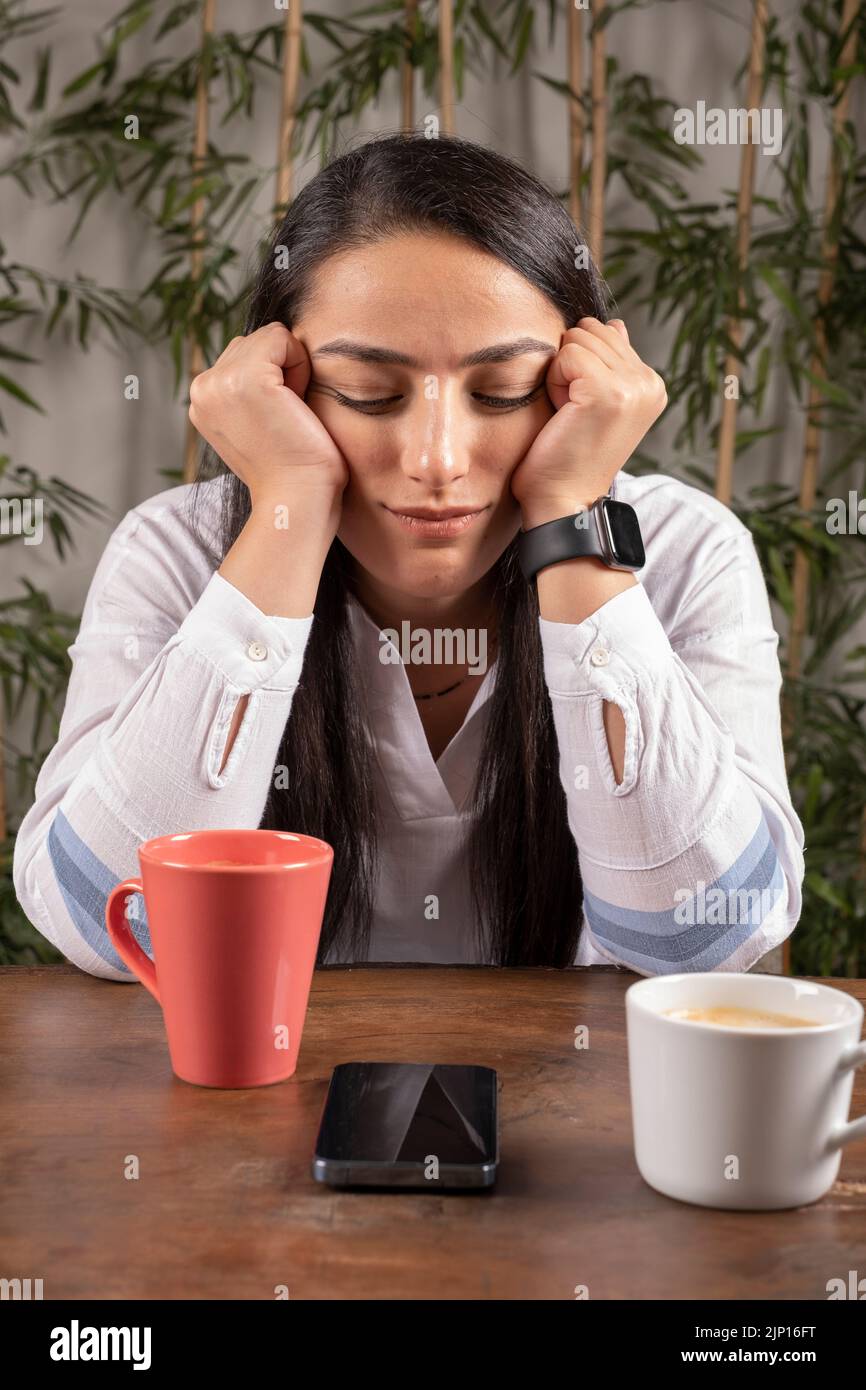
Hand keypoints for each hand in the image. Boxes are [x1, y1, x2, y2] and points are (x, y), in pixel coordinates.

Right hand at [189, 322, 349, 509]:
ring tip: (289, 413)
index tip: (277, 420)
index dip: (273, 380)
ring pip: (269, 337)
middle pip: (255, 341)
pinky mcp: (247, 378)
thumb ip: (249, 389)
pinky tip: (296, 404)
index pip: (243, 355)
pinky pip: (282, 337)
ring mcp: (219, 382)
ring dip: (292, 368)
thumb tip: (272, 349)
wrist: (297, 500)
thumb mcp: (255, 422)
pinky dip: (300, 365)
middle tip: (286, 418)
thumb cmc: (292, 467)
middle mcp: (201, 388)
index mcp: (202, 400)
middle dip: (281, 370)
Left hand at [510, 318, 666, 526]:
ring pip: (578, 338)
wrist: (563, 500)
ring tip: (570, 413)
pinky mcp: (610, 391)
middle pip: (590, 329)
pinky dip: (555, 382)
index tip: (583, 408)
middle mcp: (651, 383)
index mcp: (652, 384)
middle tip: (573, 411)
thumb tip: (615, 324)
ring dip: (561, 374)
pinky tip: (564, 414)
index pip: (606, 332)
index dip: (580, 366)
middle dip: (570, 365)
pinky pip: (567, 355)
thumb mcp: (597, 401)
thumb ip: (610, 361)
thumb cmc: (569, 455)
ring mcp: (634, 386)